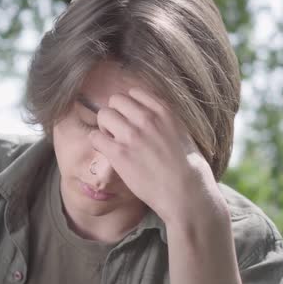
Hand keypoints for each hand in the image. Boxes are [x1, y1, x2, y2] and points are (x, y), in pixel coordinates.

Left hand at [89, 87, 223, 224]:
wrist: (185, 191)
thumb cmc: (187, 167)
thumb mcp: (181, 132)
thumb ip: (164, 120)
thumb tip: (147, 116)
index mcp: (163, 111)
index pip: (135, 92)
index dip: (129, 106)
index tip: (130, 119)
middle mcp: (146, 118)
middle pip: (115, 100)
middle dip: (115, 114)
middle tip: (119, 131)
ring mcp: (131, 134)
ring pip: (103, 114)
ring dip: (104, 127)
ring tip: (113, 141)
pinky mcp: (119, 153)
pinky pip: (95, 136)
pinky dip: (97, 142)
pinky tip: (107, 152)